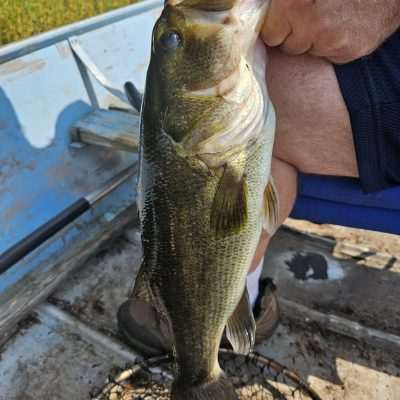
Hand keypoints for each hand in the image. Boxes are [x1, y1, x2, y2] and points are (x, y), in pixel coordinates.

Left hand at [262, 0, 399, 62]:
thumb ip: (283, 2)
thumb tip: (262, 10)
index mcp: (296, 4)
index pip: (270, 33)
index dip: (276, 26)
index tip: (283, 20)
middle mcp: (312, 25)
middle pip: (288, 45)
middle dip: (294, 33)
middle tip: (309, 15)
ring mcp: (331, 41)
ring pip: (308, 51)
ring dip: (313, 39)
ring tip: (328, 18)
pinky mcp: (347, 51)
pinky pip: (328, 55)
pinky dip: (332, 44)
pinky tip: (342, 27)